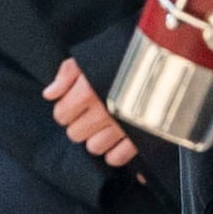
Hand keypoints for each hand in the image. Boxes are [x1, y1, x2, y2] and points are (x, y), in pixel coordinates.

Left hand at [43, 55, 140, 173]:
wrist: (163, 59)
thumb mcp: (91, 56)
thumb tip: (49, 94)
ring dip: (96, 138)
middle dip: (79, 124)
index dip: (65, 109)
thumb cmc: (122, 56)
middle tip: (89, 114)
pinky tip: (116, 140)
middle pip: (75, 134)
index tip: (73, 104)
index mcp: (88, 92)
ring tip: (103, 126)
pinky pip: (118, 157)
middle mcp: (102, 112)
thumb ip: (66, 74)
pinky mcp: (140, 137)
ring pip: (94, 147)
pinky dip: (115, 153)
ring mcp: (122, 127)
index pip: (61, 115)